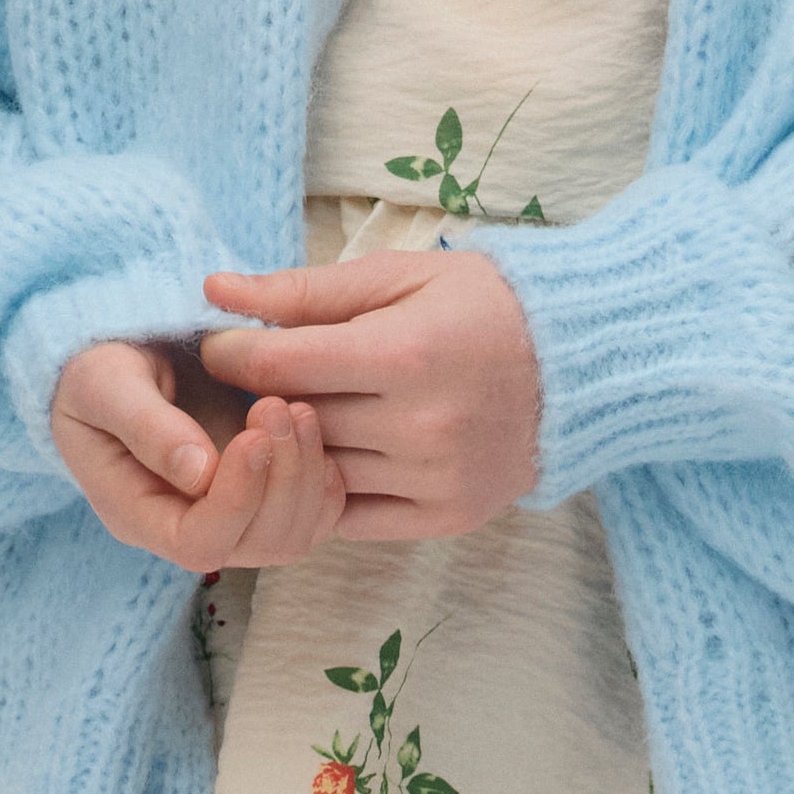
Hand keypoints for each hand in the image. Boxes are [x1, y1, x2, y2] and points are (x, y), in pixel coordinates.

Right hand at [48, 334, 350, 573]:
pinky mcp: (262, 494)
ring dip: (307, 475)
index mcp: (137, 513)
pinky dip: (326, 480)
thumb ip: (145, 425)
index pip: (199, 542)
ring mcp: (230, 516)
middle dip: (281, 480)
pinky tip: (315, 430)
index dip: (237, 499)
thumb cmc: (98, 367)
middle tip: (282, 407)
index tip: (254, 435)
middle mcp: (186, 528)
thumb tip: (198, 472)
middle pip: (255, 545)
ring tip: (299, 408)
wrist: (121, 352)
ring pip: (291, 535)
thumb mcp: (103, 384)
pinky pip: (311, 514)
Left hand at [195, 245, 546, 541]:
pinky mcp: (449, 515)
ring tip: (301, 414)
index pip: (279, 366)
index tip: (221, 347)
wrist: (579, 362)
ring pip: (321, 472)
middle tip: (261, 378)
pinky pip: (356, 518)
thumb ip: (303, 290)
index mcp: (405, 353)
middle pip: (297, 421)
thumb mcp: (397, 276)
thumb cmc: (482, 306)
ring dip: (297, 447)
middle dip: (265, 398)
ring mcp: (436, 476)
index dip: (232, 355)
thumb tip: (214, 292)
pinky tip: (339, 456)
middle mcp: (421, 423)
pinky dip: (334, 491)